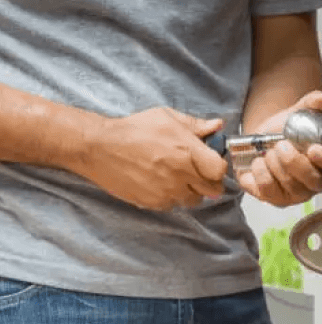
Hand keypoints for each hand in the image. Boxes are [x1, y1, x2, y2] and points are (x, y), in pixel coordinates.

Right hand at [78, 108, 228, 210]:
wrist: (100, 147)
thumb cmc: (134, 129)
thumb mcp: (167, 117)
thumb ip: (196, 125)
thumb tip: (218, 126)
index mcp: (188, 152)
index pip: (220, 170)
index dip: (218, 167)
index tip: (212, 163)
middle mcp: (180, 175)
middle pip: (212, 190)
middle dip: (209, 182)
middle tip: (200, 173)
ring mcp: (166, 192)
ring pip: (193, 200)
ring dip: (192, 191)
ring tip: (179, 178)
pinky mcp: (153, 203)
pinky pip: (173, 205)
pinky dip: (173, 197)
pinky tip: (163, 183)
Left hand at [238, 92, 321, 206]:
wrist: (261, 140)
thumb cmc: (285, 131)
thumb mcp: (298, 113)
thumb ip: (312, 103)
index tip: (313, 149)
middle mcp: (316, 181)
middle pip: (312, 181)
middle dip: (293, 162)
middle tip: (281, 145)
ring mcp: (296, 193)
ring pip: (289, 186)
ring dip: (274, 165)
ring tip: (268, 151)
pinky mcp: (275, 198)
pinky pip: (267, 192)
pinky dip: (259, 174)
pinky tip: (258, 162)